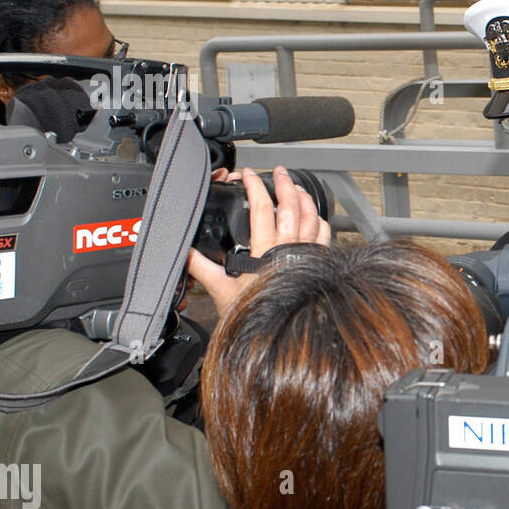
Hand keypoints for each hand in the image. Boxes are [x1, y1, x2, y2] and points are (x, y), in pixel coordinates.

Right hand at [187, 165, 331, 315]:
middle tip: (278, 172)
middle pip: (292, 205)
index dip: (254, 186)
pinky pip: (324, 235)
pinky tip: (314, 216)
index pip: (262, 208)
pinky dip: (319, 220)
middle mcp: (290, 249)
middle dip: (284, 183)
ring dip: (304, 198)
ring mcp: (307, 255)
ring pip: (312, 216)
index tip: (247, 175)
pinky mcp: (318, 263)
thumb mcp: (221, 290)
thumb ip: (201, 267)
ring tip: (295, 187)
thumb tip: (185, 253)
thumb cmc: (254, 316)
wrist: (279, 336)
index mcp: (265, 251)